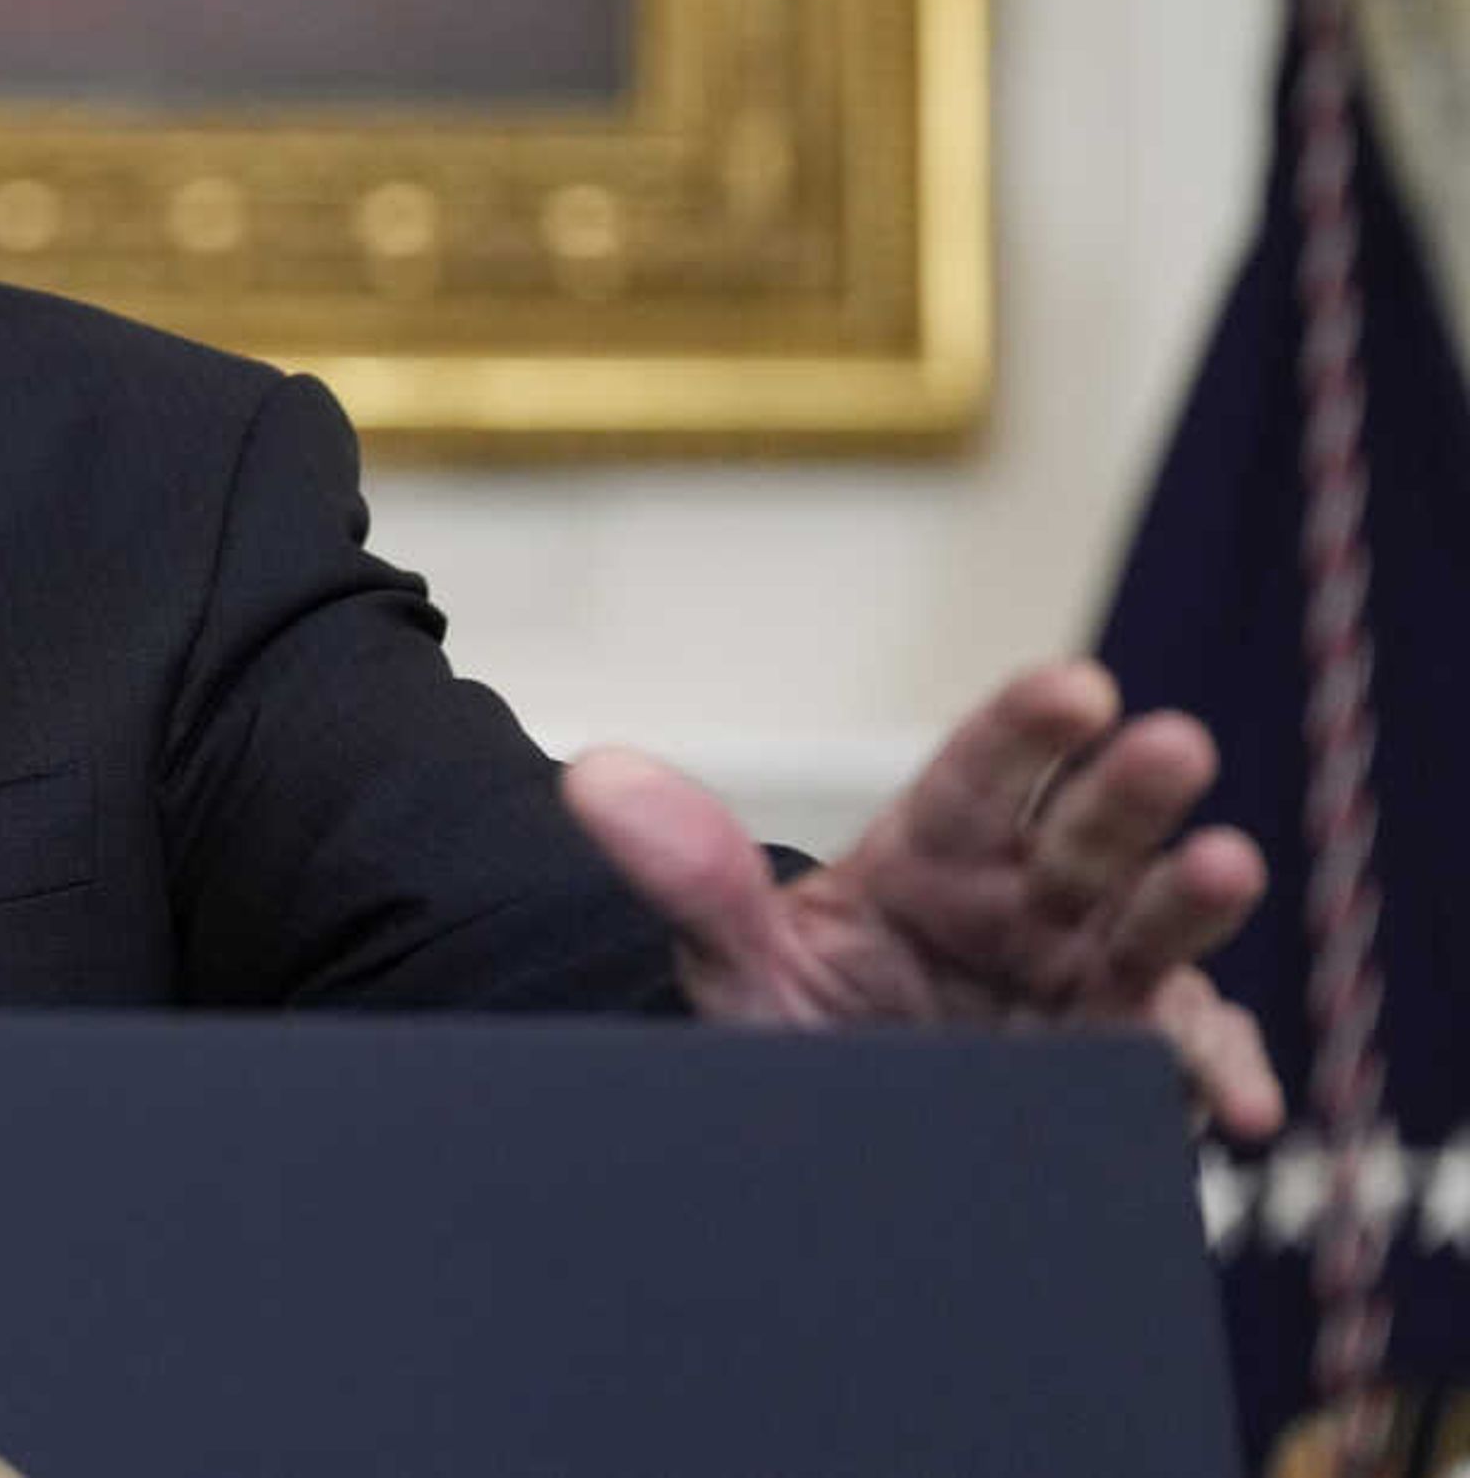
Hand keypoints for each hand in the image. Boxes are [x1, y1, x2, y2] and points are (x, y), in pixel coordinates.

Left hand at [562, 658, 1282, 1138]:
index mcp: (933, 854)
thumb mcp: (742, 962)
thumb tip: (593, 776)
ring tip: (1224, 864)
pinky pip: (1183, 1062)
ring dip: (1189, 897)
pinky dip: (1217, 1077)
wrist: (843, 1140)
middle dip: (1128, 788)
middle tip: (1170, 742)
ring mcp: (1082, 980)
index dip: (1027, 727)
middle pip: (1084, 833)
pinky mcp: (1122, 1066)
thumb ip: (689, 874)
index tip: (1073, 686)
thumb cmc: (807, 1029)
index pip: (979, 774)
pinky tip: (1233, 1104)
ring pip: (1148, 928)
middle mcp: (1024, 902)